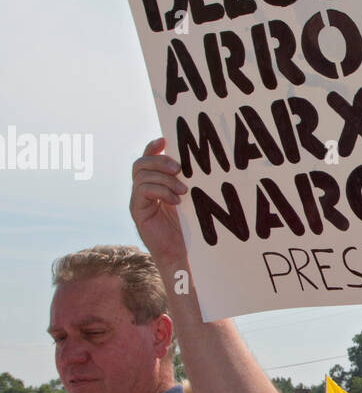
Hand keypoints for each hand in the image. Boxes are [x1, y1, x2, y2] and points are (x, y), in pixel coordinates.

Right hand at [130, 137, 189, 268]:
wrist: (179, 253)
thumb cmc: (186, 226)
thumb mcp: (187, 198)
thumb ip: (184, 180)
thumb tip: (193, 162)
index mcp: (152, 183)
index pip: (147, 158)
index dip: (153, 147)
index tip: (164, 139)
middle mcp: (141, 190)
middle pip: (141, 164)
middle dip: (160, 161)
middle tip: (179, 169)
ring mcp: (137, 200)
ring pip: (142, 176)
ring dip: (165, 179)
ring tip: (183, 190)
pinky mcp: (138, 211)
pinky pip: (143, 191)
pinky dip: (161, 191)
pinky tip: (176, 200)